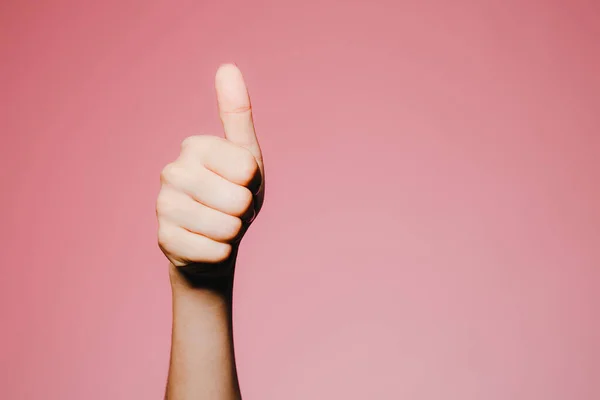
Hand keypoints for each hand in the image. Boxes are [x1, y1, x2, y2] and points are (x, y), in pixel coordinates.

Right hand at [156, 64, 263, 281]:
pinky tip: (208, 244)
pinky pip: (214, 252)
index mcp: (195, 146)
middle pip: (239, 200)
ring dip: (234, 233)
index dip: (253, 183)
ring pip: (227, 228)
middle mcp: (172, 171)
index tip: (240, 184)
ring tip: (221, 225)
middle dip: (244, 211)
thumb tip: (227, 66)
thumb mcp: (245, 156)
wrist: (214, 239)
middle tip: (231, 209)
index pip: (248, 169)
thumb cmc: (233, 193)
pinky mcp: (163, 240)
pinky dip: (221, 253)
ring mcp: (164, 207)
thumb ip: (237, 114)